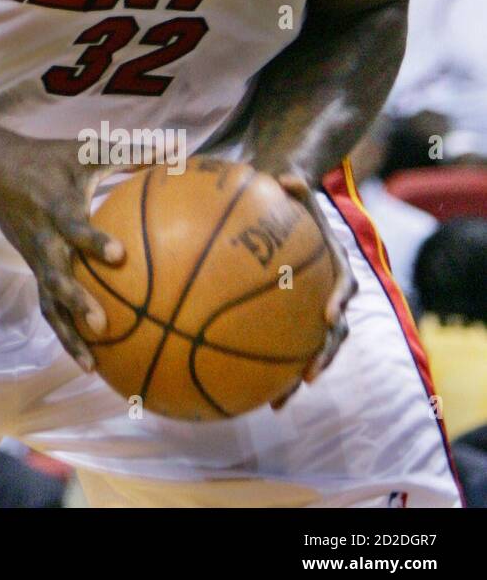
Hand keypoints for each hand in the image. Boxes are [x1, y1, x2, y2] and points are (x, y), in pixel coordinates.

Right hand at [0, 140, 123, 370]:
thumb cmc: (49, 160)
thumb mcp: (86, 150)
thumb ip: (132, 153)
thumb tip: (180, 149)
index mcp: (55, 208)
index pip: (72, 227)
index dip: (92, 240)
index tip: (119, 256)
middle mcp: (43, 239)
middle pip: (55, 276)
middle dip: (76, 302)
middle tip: (103, 325)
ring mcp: (35, 260)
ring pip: (48, 302)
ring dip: (68, 334)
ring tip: (92, 364)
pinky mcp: (33, 271)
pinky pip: (48, 307)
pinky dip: (65, 335)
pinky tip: (90, 361)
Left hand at [269, 171, 356, 409]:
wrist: (288, 202)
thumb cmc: (288, 194)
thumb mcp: (292, 183)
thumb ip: (293, 182)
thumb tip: (286, 177)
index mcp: (334, 263)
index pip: (344, 284)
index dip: (338, 301)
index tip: (328, 316)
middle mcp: (327, 291)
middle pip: (331, 331)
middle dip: (321, 356)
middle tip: (307, 376)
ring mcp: (308, 307)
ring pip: (308, 349)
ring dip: (294, 375)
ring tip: (277, 402)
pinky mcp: (287, 317)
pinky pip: (276, 343)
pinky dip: (261, 364)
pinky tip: (235, 384)